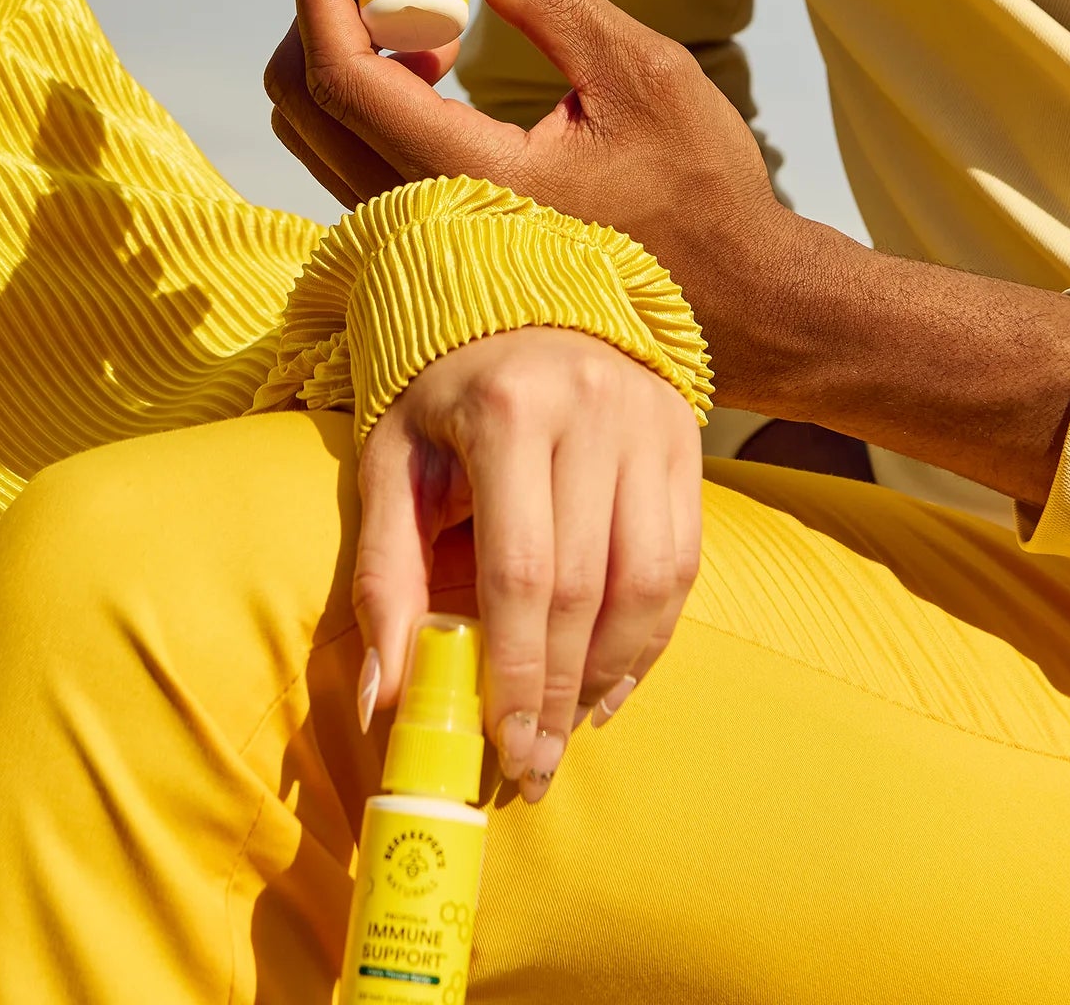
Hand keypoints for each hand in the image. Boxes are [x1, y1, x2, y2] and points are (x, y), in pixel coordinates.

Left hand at [265, 0, 789, 407]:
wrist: (729, 300)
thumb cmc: (701, 195)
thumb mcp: (641, 75)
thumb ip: (549, 0)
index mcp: (470, 178)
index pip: (343, 77)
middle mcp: (424, 222)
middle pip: (304, 106)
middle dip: (324, 11)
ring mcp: (421, 243)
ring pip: (319, 139)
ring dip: (346, 55)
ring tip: (425, 17)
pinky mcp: (434, 247)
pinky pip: (353, 164)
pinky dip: (368, 100)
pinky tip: (437, 74)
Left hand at [353, 326, 702, 802]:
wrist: (519, 308)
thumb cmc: (443, 398)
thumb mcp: (392, 464)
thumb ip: (383, 575)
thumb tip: (383, 699)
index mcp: (508, 411)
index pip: (523, 571)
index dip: (516, 672)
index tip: (503, 747)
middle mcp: (592, 412)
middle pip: (589, 587)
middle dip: (560, 691)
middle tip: (534, 762)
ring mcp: (651, 423)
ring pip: (652, 580)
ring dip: (612, 672)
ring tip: (571, 726)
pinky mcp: (686, 440)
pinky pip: (684, 560)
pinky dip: (653, 634)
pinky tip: (613, 678)